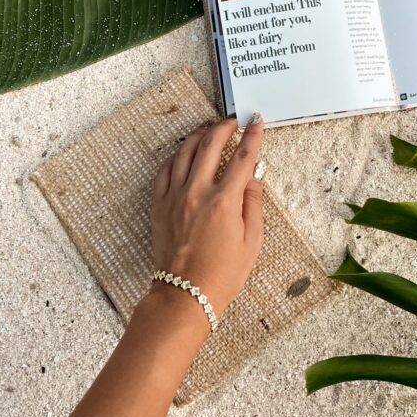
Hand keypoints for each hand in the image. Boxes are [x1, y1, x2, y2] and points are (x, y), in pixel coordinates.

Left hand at [149, 116, 264, 317]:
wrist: (185, 295)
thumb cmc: (222, 274)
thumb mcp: (252, 241)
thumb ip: (253, 203)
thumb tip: (253, 176)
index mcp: (224, 202)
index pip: (243, 157)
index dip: (252, 136)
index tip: (257, 122)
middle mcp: (198, 193)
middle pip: (211, 145)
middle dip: (224, 127)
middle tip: (234, 120)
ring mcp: (175, 197)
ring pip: (185, 152)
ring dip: (200, 136)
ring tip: (210, 130)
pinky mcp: (159, 206)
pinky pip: (165, 170)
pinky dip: (176, 156)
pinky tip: (184, 153)